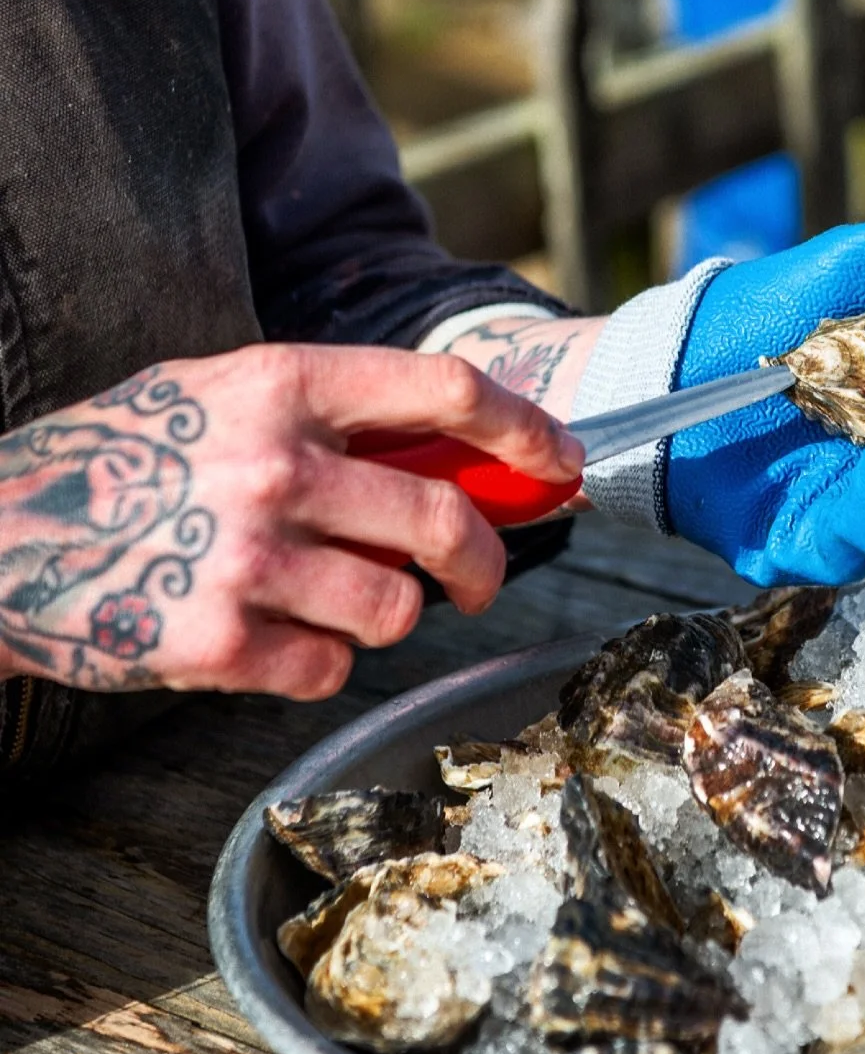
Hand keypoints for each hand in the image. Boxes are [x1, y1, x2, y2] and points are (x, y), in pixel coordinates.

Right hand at [0, 345, 581, 698]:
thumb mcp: (217, 393)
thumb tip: (456, 453)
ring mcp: (244, 556)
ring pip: (394, 606)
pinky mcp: (215, 642)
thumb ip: (328, 413)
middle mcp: (273, 463)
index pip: (446, 391)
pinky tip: (267, 638)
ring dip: (386, 615)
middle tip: (475, 579)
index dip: (524, 428)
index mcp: (280, 384)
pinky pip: (328, 669)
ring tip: (329, 603)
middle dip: (480, 559)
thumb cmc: (117, 460)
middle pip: (441, 516)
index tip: (557, 462)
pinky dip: (317, 664)